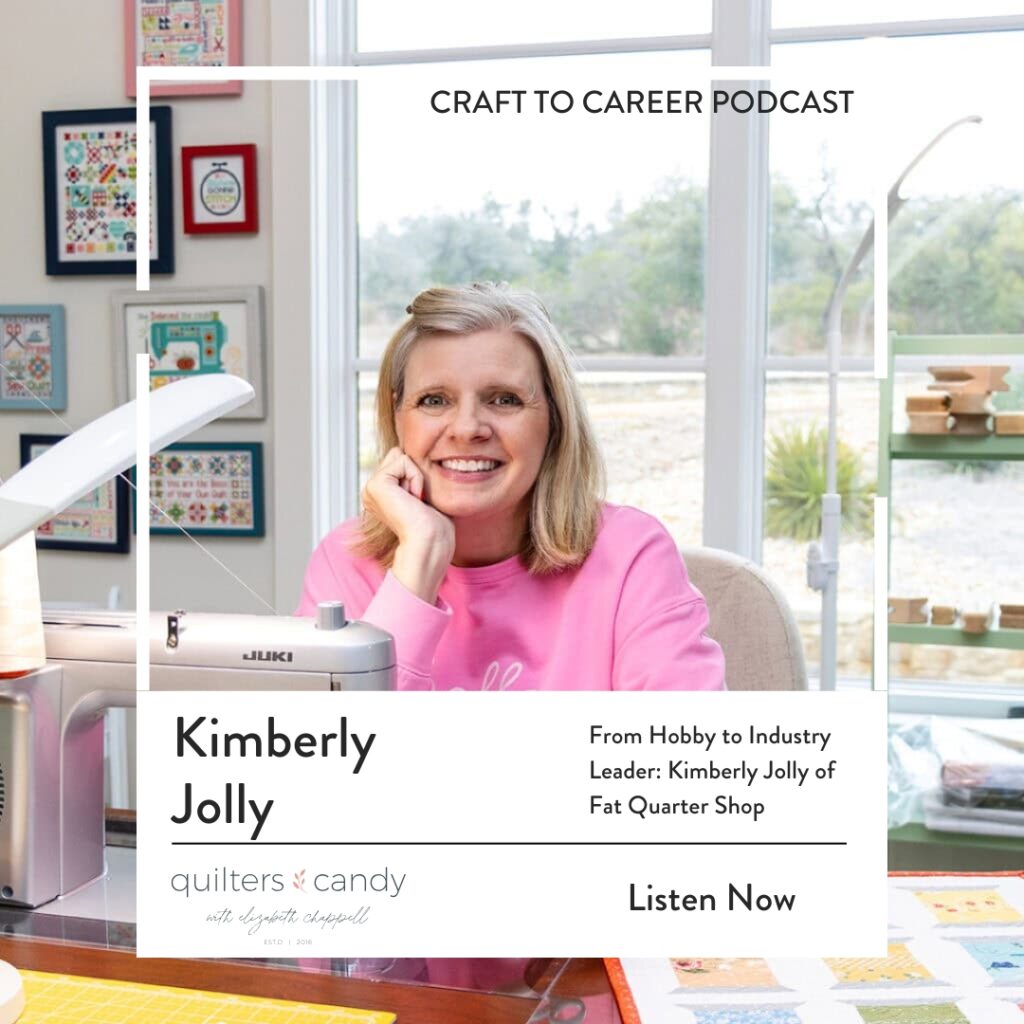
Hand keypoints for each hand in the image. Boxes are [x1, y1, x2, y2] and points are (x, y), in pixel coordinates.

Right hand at [362, 447, 454, 603]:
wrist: (430, 543)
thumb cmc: (434, 526)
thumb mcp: (423, 495)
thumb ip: (414, 476)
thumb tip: (413, 456)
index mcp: (380, 494)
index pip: (401, 460)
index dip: (417, 475)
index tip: (419, 502)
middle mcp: (371, 491)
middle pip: (399, 454)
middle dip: (415, 473)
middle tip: (417, 501)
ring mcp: (370, 488)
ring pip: (401, 456)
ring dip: (416, 477)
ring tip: (415, 502)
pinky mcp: (376, 484)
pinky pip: (403, 461)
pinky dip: (415, 478)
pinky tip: (413, 500)